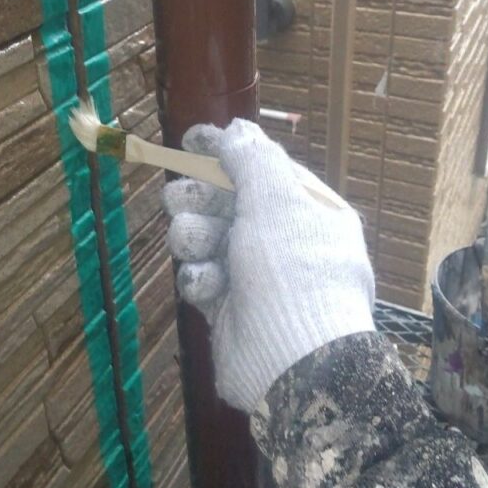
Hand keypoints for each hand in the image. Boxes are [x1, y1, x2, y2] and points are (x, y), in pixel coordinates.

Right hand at [162, 119, 375, 412]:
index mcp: (308, 210)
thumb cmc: (292, 267)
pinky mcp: (229, 308)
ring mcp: (255, 276)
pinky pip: (202, 278)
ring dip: (195, 238)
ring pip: (206, 239)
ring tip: (196, 246)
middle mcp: (284, 240)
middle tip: (180, 199)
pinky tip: (206, 285)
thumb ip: (252, 158)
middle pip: (226, 202)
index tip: (190, 141)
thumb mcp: (276, 199)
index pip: (261, 169)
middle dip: (199, 197)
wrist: (293, 358)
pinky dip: (200, 279)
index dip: (226, 153)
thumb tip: (236, 128)